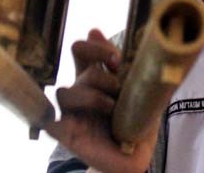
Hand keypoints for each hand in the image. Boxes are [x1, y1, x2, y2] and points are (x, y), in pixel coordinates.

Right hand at [46, 29, 158, 172]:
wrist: (133, 157)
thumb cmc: (136, 123)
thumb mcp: (143, 96)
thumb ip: (142, 75)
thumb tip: (151, 52)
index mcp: (99, 76)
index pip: (87, 49)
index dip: (98, 46)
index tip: (116, 58)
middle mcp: (83, 88)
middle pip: (76, 54)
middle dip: (98, 57)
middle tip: (117, 73)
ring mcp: (73, 110)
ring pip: (65, 91)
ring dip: (91, 95)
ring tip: (111, 106)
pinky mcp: (68, 134)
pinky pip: (51, 125)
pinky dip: (56, 123)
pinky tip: (68, 124)